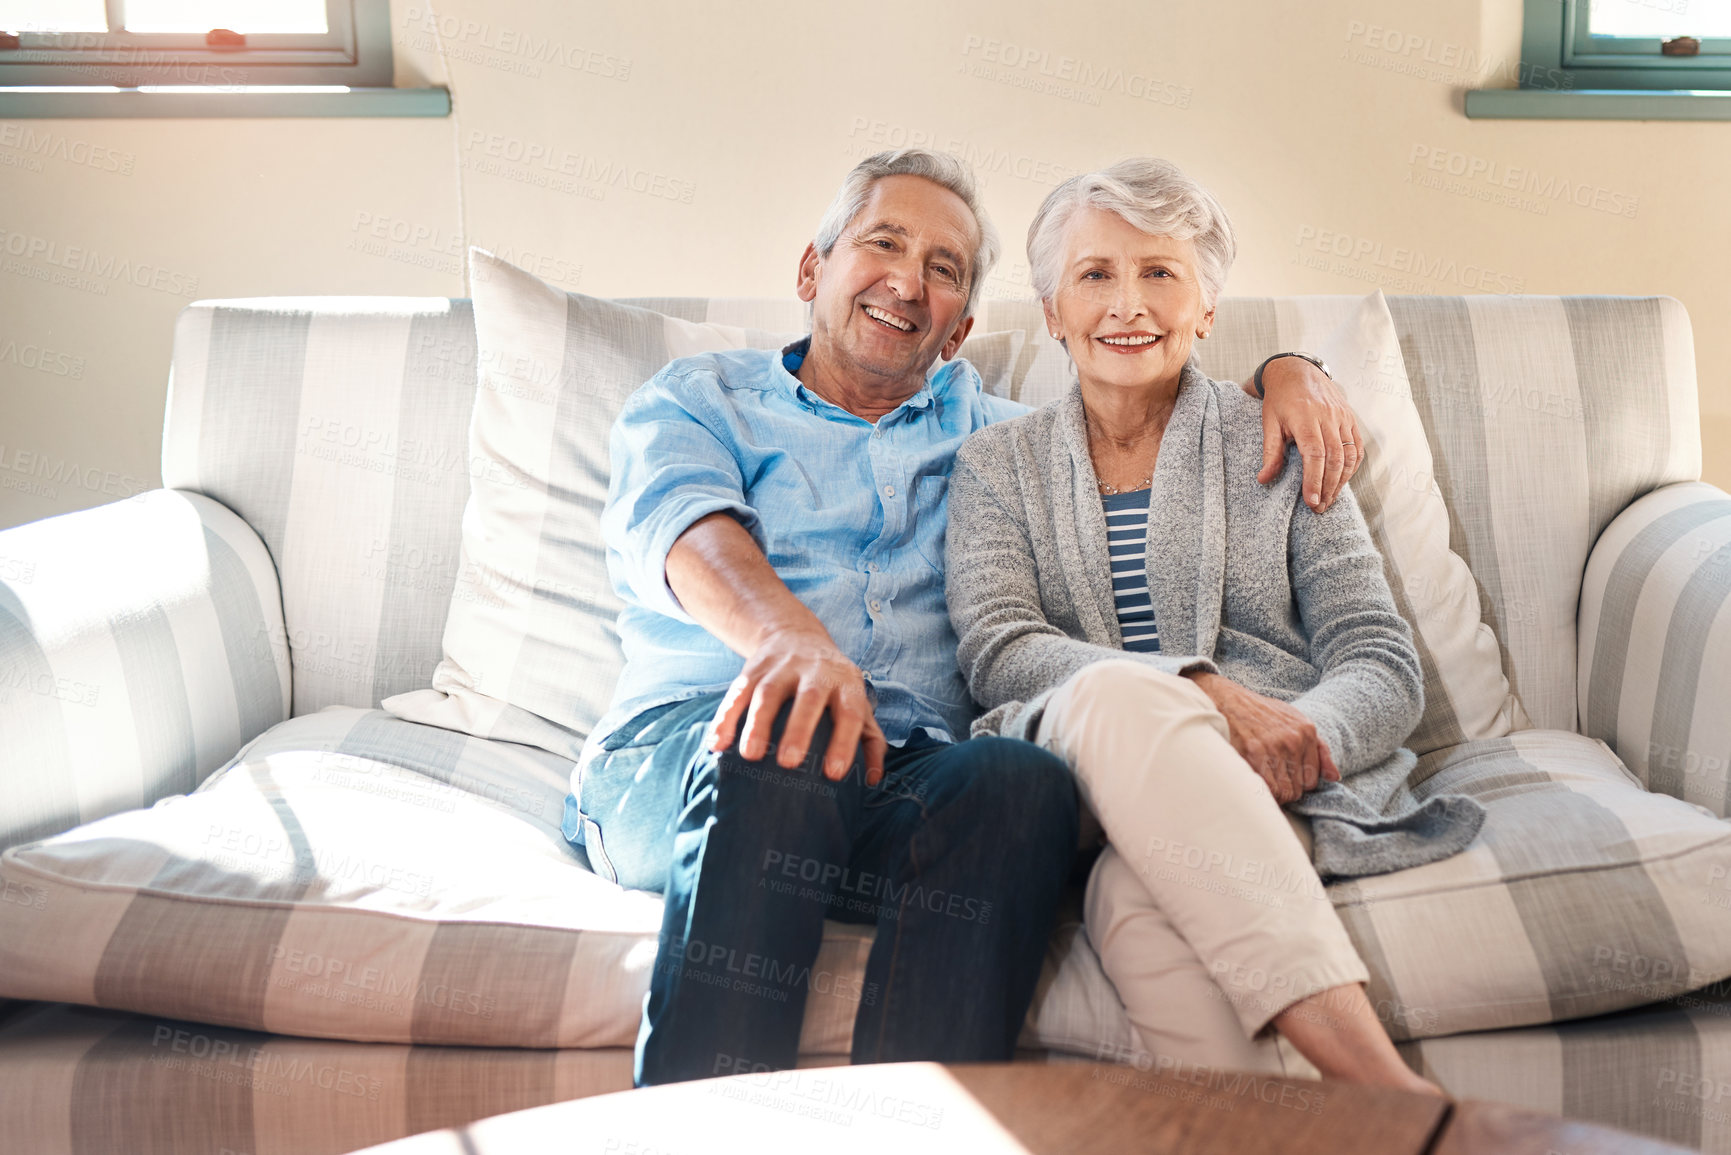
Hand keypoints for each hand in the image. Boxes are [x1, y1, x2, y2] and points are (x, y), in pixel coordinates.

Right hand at [707, 622, 886, 785]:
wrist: (796, 635)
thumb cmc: (833, 685)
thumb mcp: (857, 702)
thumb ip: (870, 739)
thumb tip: (871, 779)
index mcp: (845, 683)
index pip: (849, 711)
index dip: (843, 742)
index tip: (834, 774)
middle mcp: (815, 671)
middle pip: (809, 698)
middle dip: (798, 730)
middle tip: (789, 763)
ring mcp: (781, 668)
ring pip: (768, 693)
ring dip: (757, 724)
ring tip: (750, 756)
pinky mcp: (752, 669)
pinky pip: (737, 692)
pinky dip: (725, 718)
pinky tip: (717, 744)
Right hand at [1188, 672, 1339, 803]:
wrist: (1227, 698)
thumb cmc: (1262, 712)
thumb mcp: (1295, 720)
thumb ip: (1319, 749)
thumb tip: (1334, 777)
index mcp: (1306, 732)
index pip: (1312, 780)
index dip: (1297, 784)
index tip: (1284, 778)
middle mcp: (1292, 740)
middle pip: (1297, 790)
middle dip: (1285, 790)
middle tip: (1270, 780)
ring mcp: (1273, 747)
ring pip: (1282, 792)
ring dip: (1271, 793)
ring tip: (1262, 782)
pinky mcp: (1252, 753)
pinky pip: (1265, 788)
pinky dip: (1260, 791)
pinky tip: (1253, 780)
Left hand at [1254, 356, 1362, 512]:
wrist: (1298, 371)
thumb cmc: (1280, 399)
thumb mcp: (1269, 422)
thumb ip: (1270, 451)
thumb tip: (1263, 479)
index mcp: (1305, 418)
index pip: (1314, 455)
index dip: (1314, 480)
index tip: (1311, 502)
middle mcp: (1328, 418)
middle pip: (1334, 459)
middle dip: (1328, 487)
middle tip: (1319, 508)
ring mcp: (1343, 418)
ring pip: (1349, 455)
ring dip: (1341, 481)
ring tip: (1329, 500)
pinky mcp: (1351, 419)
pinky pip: (1357, 448)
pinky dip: (1352, 467)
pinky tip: (1342, 481)